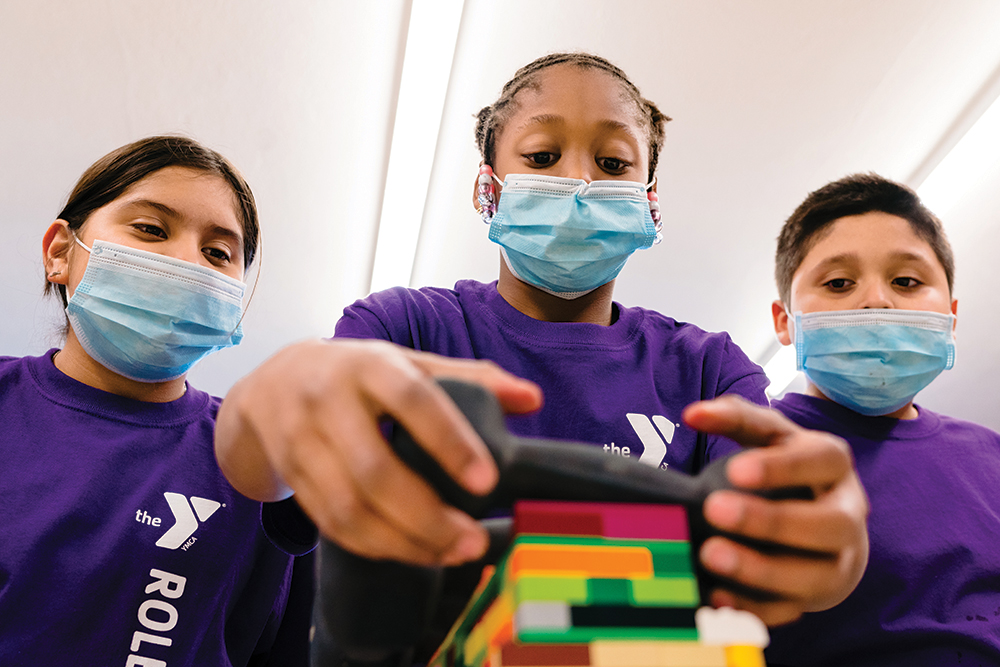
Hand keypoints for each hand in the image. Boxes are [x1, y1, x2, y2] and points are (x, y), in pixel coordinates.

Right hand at [215, 338, 541, 566]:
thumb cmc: (357, 373)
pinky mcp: (292, 478)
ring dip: (402, 542)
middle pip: (374, 471)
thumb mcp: (409, 363)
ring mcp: (301, 443)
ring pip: (349, 508)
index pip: (412, 402)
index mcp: (369, 366)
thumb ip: (471, 378)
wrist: (271, 384)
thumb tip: (533, 399)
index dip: (449, 442)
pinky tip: (413, 553)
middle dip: (426, 516)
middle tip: (472, 541)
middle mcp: (328, 402)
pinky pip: (331, 525)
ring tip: (450, 554)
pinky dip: (374, 546)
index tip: (487, 481)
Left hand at [682, 395, 868, 625]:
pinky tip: (717, 596)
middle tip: (714, 509)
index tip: (735, 469)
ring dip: (760, 568)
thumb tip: (693, 414)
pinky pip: (792, 609)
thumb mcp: (771, 437)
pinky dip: (754, 607)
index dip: (781, 467)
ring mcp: (839, 561)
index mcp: (834, 466)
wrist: (830, 521)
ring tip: (709, 554)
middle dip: (771, 521)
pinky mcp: (819, 597)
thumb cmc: (790, 468)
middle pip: (826, 524)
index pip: (820, 461)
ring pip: (814, 574)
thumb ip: (736, 418)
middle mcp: (847, 515)